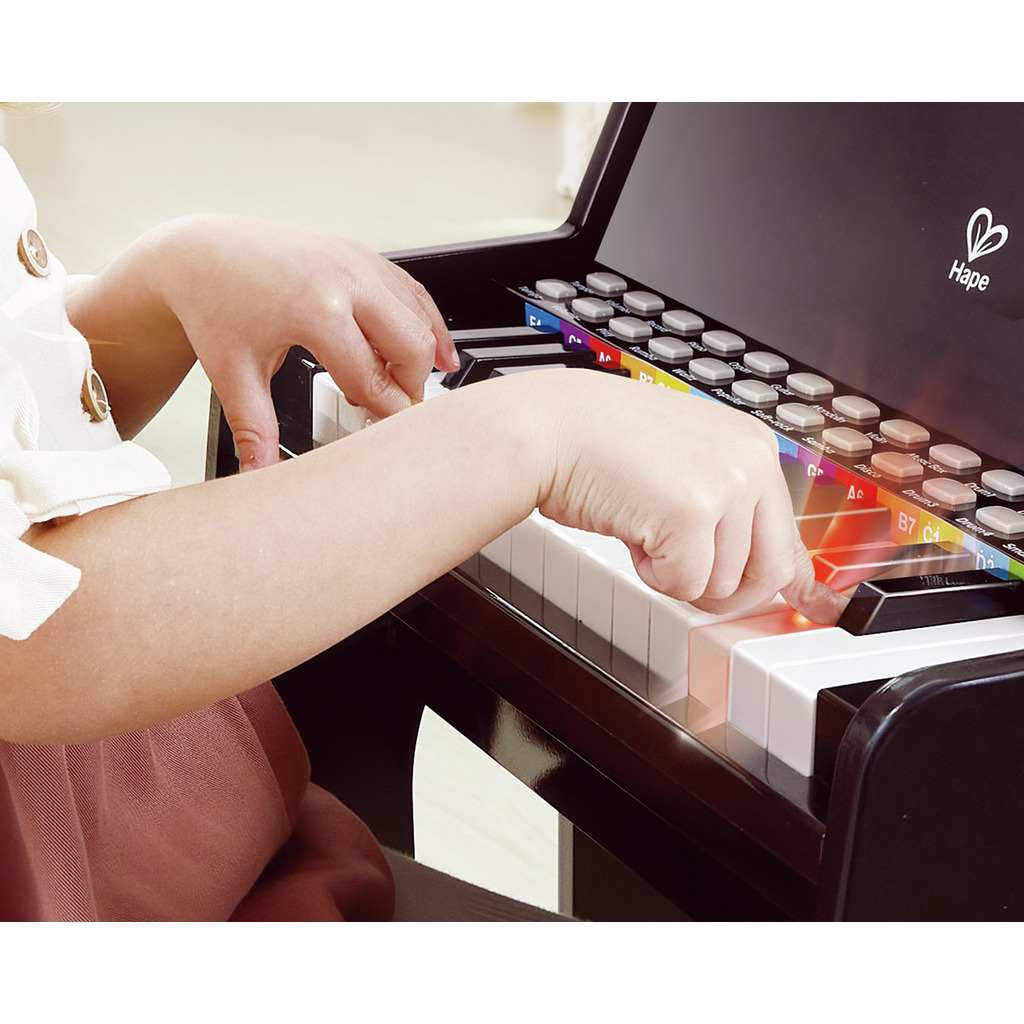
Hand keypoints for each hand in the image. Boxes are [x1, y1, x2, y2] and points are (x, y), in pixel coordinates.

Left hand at [152, 215, 459, 469]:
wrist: (202, 252)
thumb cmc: (216, 305)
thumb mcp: (232, 374)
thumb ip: (255, 429)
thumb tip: (259, 473)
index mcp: (315, 311)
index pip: (373, 378)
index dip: (384, 414)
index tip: (384, 436)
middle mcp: (344, 279)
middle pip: (413, 345)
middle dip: (411, 386)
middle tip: (394, 412)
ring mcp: (357, 261)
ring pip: (421, 316)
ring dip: (422, 356)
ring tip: (405, 386)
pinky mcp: (361, 255)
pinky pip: (412, 292)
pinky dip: (428, 323)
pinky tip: (437, 351)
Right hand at [537, 372, 847, 623]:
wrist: (549, 428)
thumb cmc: (600, 446)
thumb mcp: (684, 470)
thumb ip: (731, 513)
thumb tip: (781, 576)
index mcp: (752, 446)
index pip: (790, 534)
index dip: (791, 581)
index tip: (810, 605)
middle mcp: (749, 460)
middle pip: (769, 572)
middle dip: (723, 590)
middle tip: (683, 572)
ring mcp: (725, 483)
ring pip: (721, 583)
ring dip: (674, 572)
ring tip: (643, 525)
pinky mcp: (691, 511)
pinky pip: (684, 584)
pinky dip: (651, 573)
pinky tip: (632, 531)